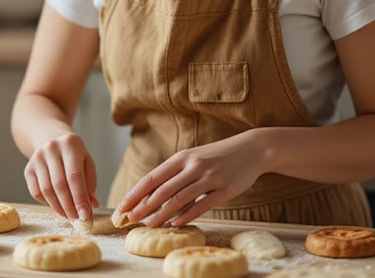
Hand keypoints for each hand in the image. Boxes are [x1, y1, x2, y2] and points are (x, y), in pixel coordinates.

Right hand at [24, 131, 98, 219]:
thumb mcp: (87, 162)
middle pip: (59, 184)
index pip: (74, 176)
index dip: (80, 198)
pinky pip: (36, 192)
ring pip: (46, 190)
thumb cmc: (74, 154)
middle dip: (69, 206)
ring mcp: (37, 158)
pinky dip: (47, 203)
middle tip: (77, 219)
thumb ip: (90, 183)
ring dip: (58, 207)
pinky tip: (57, 206)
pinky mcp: (28, 168)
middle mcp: (51, 148)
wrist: (51, 138)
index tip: (85, 215)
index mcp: (70, 144)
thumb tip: (90, 207)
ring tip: (68, 215)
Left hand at [117, 132, 265, 226]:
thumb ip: (176, 174)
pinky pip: (201, 205)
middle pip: (162, 190)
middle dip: (144, 207)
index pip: (152, 178)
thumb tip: (152, 194)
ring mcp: (209, 178)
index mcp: (182, 157)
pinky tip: (175, 224)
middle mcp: (193, 166)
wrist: (251, 149)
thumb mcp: (194, 158)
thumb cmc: (218, 156)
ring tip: (149, 225)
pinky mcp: (224, 190)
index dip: (136, 193)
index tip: (123, 206)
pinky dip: (186, 216)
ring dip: (161, 215)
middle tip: (130, 220)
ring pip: (179, 199)